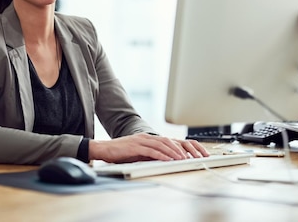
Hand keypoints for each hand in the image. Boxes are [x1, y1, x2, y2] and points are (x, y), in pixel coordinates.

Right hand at [88, 133, 209, 162]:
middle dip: (182, 148)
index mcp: (149, 138)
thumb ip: (151, 154)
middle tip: (193, 156)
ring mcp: (141, 140)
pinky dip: (161, 155)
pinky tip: (168, 159)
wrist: (104, 149)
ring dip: (174, 152)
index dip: (182, 146)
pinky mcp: (135, 146)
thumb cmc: (121, 152)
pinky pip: (151, 150)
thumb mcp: (140, 153)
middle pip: (169, 141)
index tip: (193, 153)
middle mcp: (147, 137)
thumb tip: (165, 160)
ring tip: (183, 158)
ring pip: (162, 144)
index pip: (169, 140)